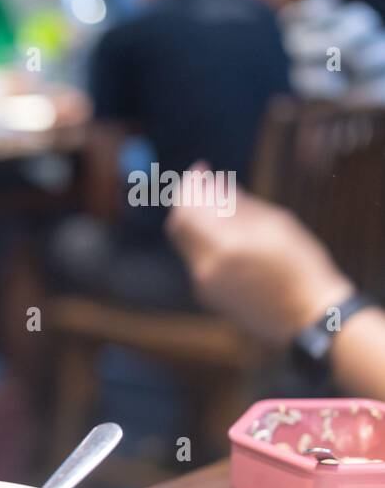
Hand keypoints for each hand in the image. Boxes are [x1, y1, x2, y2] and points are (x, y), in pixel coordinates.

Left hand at [166, 161, 353, 346]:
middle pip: (179, 226)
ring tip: (219, 204)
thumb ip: (238, 205)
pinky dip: (205, 242)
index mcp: (224, 247)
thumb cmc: (301, 266)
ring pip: (186, 244)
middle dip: (188, 202)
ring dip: (196, 221)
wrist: (309, 317)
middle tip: (204, 184)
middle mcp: (205, 268)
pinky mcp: (207, 297)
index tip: (200, 170)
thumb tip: (213, 184)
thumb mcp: (277, 226)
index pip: (187, 209)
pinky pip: (197, 261)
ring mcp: (203, 285)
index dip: (189, 186)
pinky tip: (226, 233)